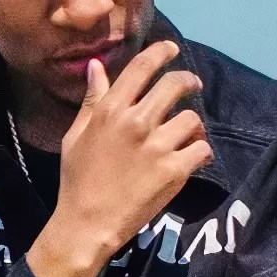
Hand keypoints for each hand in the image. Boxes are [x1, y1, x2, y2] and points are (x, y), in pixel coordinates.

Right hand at [27, 41, 212, 276]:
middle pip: (175, 84)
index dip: (161, 52)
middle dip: (188, 80)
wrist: (87, 225)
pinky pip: (202, 148)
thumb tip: (97, 66)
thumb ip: (91, 101)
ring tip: (187, 135)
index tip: (171, 50)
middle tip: (192, 85)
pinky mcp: (175, 170)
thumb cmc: (77, 181)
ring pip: (191, 118)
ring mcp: (158, 146)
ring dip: (192, 125)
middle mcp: (136, 122)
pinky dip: (200, 152)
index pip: (142, 67)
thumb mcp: (75, 137)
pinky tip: (193, 158)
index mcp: (110, 111)